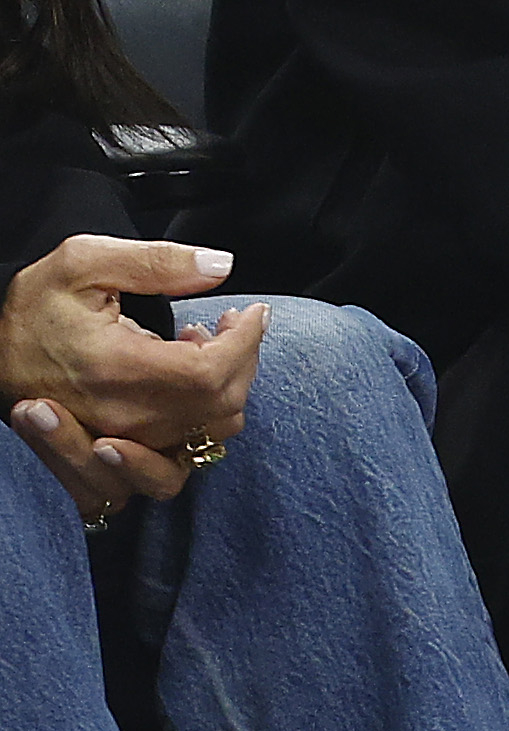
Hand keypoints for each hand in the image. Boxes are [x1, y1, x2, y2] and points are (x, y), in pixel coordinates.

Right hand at [0, 236, 266, 464]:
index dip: (246, 341)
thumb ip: (157, 262)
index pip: (211, 374)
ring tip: (200, 351)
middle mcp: (118, 420)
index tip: (252, 312)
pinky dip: (196, 433)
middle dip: (242, 360)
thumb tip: (219, 266)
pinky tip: (182, 391)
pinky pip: (174, 470)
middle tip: (227, 323)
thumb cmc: (34, 304)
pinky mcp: (110, 466)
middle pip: (219, 409)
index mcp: (114, 369)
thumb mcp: (85, 260)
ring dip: (223, 395)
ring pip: (205, 442)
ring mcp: (115, 449)